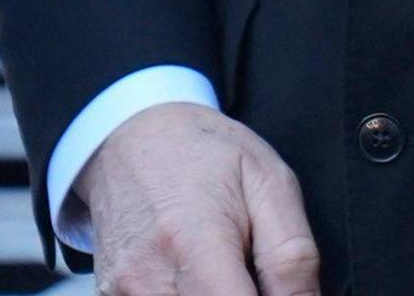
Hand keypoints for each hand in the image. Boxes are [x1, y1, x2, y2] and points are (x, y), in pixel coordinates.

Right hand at [77, 102, 319, 295]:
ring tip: (224, 270)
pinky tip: (195, 276)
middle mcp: (148, 277)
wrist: (131, 134)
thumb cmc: (203, 152)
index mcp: (194, 244)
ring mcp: (122, 291)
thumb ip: (291, 256)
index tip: (276, 288)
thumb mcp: (268, 182)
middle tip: (250, 271)